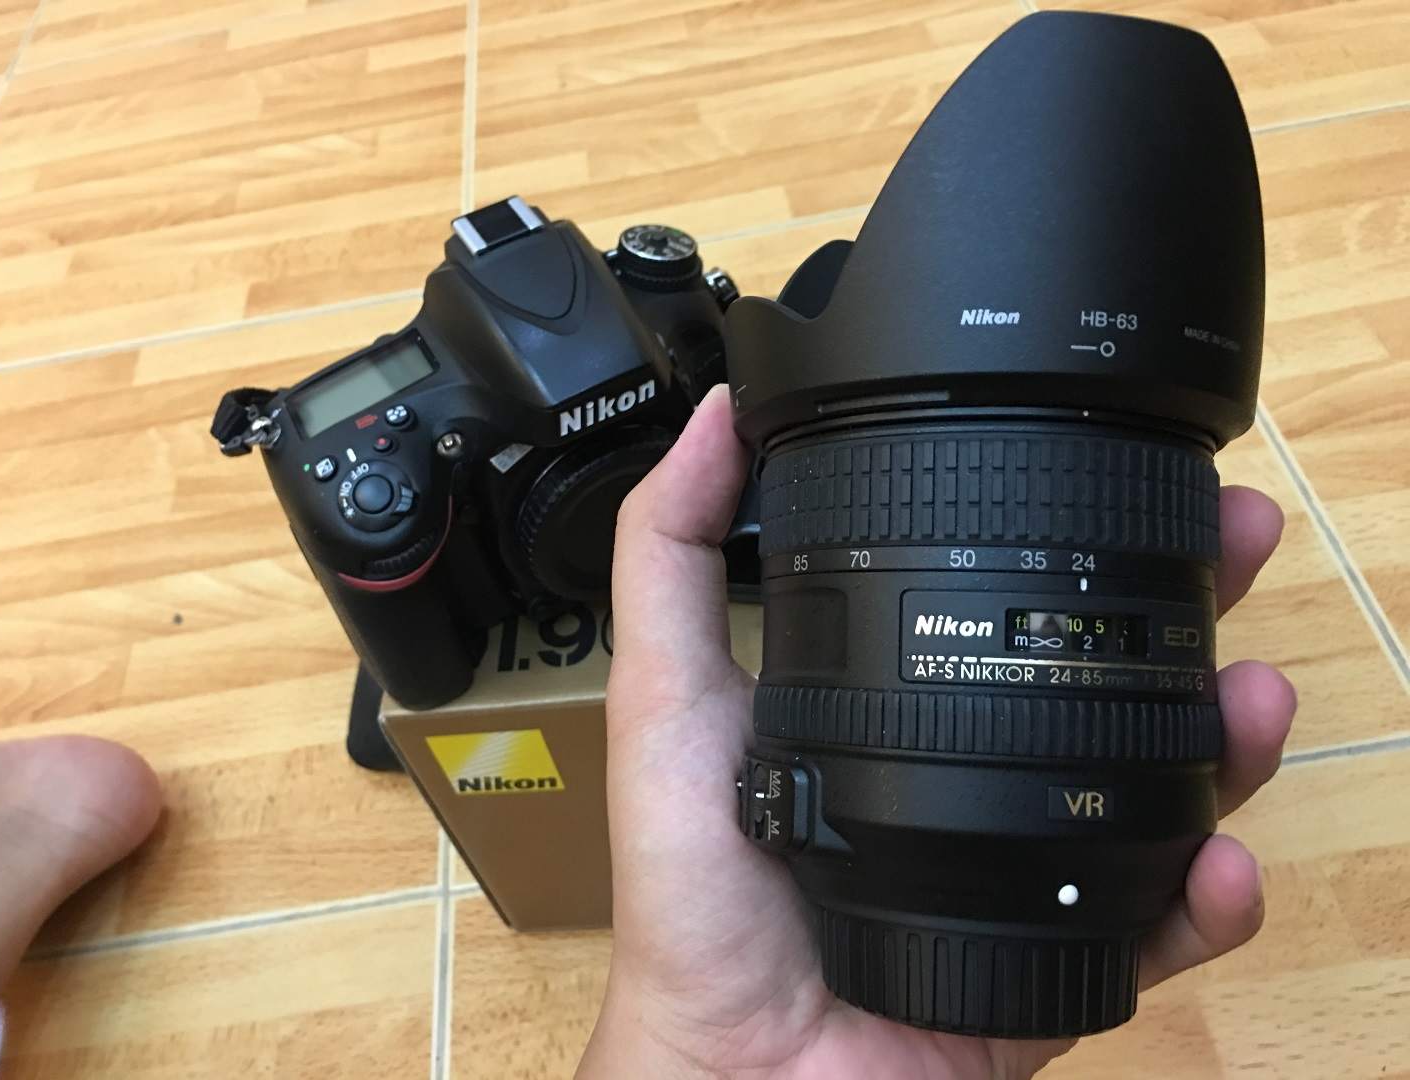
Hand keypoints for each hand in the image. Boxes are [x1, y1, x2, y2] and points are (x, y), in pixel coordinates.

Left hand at [580, 387, 1293, 1079]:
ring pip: (1160, 778)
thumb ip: (672, 556)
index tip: (1121, 460)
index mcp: (897, 698)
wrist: (735, 1064)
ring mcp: (1023, 861)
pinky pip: (1157, 922)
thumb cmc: (692, 886)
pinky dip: (1208, 894)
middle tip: (1237, 542)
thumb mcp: (667, 695)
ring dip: (1228, 732)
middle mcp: (971, 766)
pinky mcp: (1059, 959)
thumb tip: (712, 415)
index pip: (998, 589)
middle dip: (1185, 600)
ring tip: (1253, 694)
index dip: (1066, 522)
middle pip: (1103, 665)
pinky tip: (1222, 859)